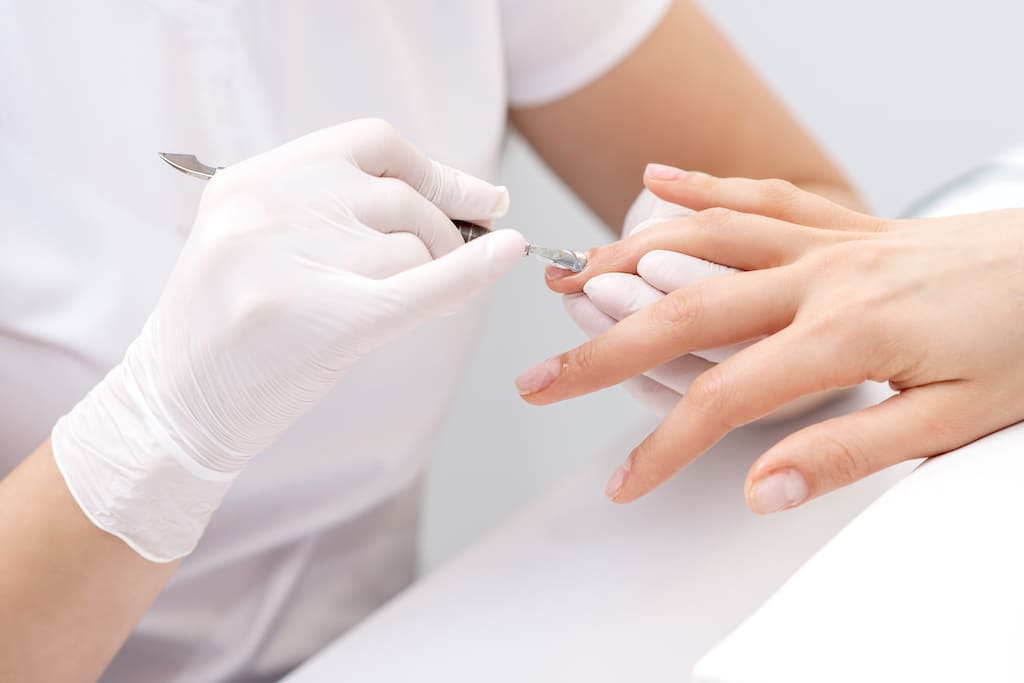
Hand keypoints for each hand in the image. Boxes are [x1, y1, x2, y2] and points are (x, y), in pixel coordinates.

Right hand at [52, 119, 525, 560]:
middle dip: (443, 230)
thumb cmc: (232, 330)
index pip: (369, 145)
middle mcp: (265, 211)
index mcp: (249, 182)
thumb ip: (334, 209)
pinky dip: (472, 271)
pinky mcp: (325, 319)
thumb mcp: (258, 243)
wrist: (177, 408)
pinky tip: (509, 256)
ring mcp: (290, 263)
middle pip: (398, 196)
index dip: (433, 169)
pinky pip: (420, 284)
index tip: (477, 197)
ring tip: (410, 299)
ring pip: (410, 245)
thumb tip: (465, 197)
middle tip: (455, 259)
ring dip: (433, 271)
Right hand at [516, 165, 1023, 512]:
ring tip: (572, 281)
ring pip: (706, 239)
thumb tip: (762, 487)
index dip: (665, 447)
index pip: (725, 398)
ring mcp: (828, 242)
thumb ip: (848, 453)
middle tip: (539, 378)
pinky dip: (701, 188)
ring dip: (628, 260)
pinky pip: (759, 197)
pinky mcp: (843, 224)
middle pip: (684, 311)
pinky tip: (658, 183)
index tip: (626, 482)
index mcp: (846, 335)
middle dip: (600, 349)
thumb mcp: (955, 419)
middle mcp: (822, 278)